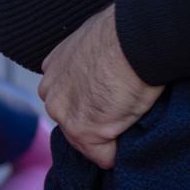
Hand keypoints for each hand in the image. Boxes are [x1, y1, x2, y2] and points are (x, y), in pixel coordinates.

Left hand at [39, 5, 158, 167]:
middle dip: (96, 122)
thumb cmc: (128, 32)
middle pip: (73, 121)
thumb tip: (109, 65)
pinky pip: (104, 157)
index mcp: (55, 66)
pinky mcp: (84, 131)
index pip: (68, 97)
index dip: (93, 101)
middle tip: (125, 110)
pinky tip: (136, 133)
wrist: (138, 37)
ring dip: (108, 138)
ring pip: (86, 142)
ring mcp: (65, 113)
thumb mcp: (99, 40)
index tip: (113, 97)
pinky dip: (120, 153)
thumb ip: (92, 59)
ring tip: (133, 119)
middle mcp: (51, 91)